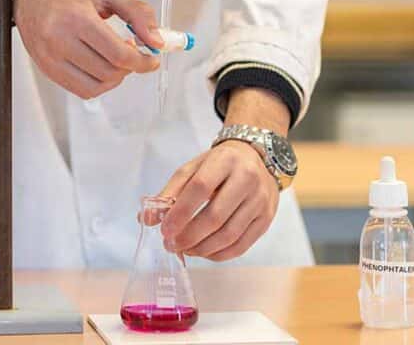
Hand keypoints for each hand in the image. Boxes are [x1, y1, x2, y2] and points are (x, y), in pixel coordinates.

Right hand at [0, 0, 161, 99]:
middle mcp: (58, 41)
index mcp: (75, 18)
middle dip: (130, 67)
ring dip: (115, 78)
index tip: (152, 58)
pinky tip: (101, 64)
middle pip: (109, 72)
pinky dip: (98, 83)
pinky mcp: (46, 69)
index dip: (143, 61)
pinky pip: (80, 90)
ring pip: (96, 87)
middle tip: (134, 52)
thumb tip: (157, 40)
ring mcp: (49, 58)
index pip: (117, 54)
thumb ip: (137, 13)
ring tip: (116, 58)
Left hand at [156, 88, 292, 260]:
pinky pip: (241, 245)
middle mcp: (247, 179)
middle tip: (171, 245)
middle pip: (215, 216)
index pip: (200, 188)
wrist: (256, 158)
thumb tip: (148, 219)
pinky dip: (219, 254)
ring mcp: (260, 201)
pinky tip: (203, 252)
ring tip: (185, 249)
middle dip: (189, 236)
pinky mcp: (266, 219)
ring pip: (229, 235)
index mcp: (225, 161)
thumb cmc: (219, 165)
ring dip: (202, 248)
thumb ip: (170, 192)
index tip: (164, 229)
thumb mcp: (193, 168)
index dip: (180, 212)